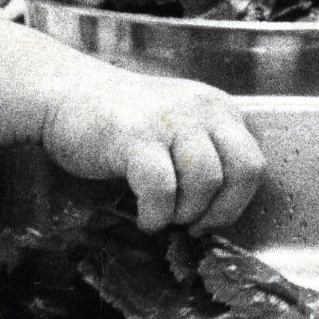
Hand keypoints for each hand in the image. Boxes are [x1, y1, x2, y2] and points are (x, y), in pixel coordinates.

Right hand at [39, 62, 265, 231]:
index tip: (210, 218)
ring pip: (206, 181)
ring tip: (162, 214)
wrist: (64, 95)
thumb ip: (203, 154)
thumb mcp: (177, 126)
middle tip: (192, 223)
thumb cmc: (119, 119)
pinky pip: (162, 189)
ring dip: (185, 212)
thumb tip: (217, 212)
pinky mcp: (137, 137)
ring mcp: (170, 121)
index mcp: (218, 109)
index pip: (253, 163)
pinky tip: (143, 216)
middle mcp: (202, 109)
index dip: (236, 201)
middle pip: (244, 170)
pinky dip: (155, 214)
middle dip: (222, 209)